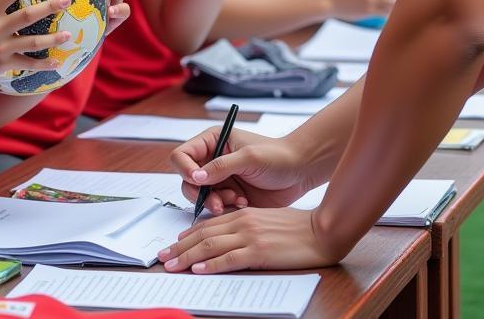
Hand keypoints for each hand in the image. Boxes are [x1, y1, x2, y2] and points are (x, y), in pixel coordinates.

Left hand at [159, 206, 340, 273]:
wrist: (320, 231)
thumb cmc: (296, 228)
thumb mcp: (266, 222)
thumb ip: (246, 227)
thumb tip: (227, 240)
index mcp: (244, 213)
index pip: (209, 223)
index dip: (188, 234)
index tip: (175, 243)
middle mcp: (243, 221)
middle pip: (204, 234)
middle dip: (180, 246)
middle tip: (163, 256)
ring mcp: (251, 236)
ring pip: (211, 245)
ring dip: (188, 256)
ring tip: (172, 264)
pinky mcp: (260, 251)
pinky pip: (230, 258)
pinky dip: (212, 265)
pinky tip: (199, 270)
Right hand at [169, 126, 312, 215]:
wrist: (300, 172)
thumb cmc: (278, 156)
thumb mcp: (249, 158)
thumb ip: (221, 166)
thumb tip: (195, 177)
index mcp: (213, 141)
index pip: (183, 155)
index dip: (186, 169)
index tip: (198, 181)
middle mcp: (212, 160)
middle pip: (187, 179)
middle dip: (200, 193)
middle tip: (219, 201)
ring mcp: (220, 179)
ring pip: (199, 196)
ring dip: (213, 202)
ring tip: (236, 202)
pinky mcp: (228, 196)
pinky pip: (214, 207)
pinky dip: (224, 209)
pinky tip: (242, 204)